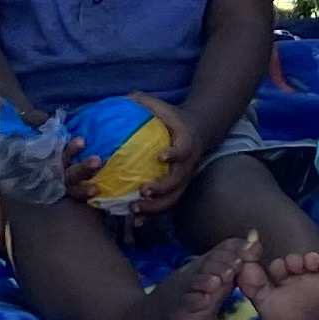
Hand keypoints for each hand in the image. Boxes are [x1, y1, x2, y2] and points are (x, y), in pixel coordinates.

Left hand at [117, 94, 206, 217]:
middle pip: (179, 181)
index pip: (184, 149)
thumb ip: (143, 102)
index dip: (174, 154)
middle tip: (142, 191)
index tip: (160, 156)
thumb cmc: (173, 117)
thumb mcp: (162, 106)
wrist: (197, 131)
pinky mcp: (177, 189)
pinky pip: (166, 206)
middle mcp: (188, 164)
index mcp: (187, 142)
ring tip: (135, 210)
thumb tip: (121, 97)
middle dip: (162, 189)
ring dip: (155, 208)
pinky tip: (135, 222)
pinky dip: (153, 216)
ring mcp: (184, 179)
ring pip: (173, 199)